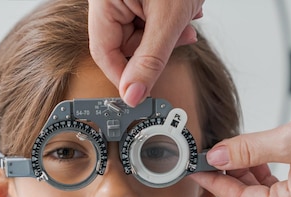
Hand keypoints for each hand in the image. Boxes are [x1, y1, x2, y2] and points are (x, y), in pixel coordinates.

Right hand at [88, 0, 203, 106]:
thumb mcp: (169, 19)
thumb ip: (151, 60)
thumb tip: (133, 94)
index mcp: (104, 0)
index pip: (103, 52)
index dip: (124, 75)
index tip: (141, 91)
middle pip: (123, 43)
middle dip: (154, 48)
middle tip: (180, 41)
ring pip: (139, 33)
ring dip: (166, 35)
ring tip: (187, 20)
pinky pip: (148, 18)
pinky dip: (168, 21)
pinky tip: (185, 12)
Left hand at [191, 92, 290, 196]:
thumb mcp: (290, 139)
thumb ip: (248, 150)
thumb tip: (218, 156)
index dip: (218, 185)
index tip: (199, 172)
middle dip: (234, 184)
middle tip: (215, 163)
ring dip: (253, 179)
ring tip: (239, 156)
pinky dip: (273, 177)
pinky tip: (265, 158)